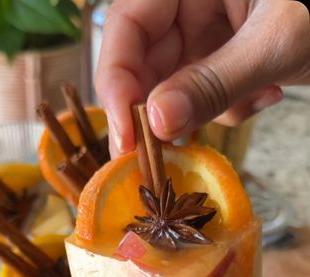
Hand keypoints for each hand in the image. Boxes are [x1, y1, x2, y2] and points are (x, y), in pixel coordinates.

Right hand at [95, 0, 309, 153]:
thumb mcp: (274, 42)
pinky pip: (209, 92)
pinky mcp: (230, 55)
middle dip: (163, 106)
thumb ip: (214, 81)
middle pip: (147, 60)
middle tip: (169, 149)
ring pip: (178, 85)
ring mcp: (211, 28)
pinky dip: (234, 105)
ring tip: (254, 97)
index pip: (128, 23)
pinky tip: (268, 93)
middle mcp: (192, 1)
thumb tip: (157, 124)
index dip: (116, 80)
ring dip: (210, 108)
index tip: (125, 136)